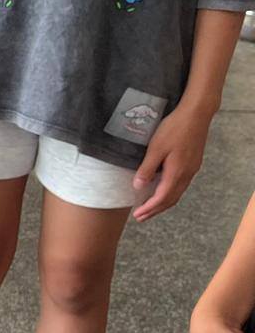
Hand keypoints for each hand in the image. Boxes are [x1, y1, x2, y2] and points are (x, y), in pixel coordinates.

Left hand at [133, 105, 211, 221]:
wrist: (196, 115)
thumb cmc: (174, 129)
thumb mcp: (156, 148)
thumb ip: (147, 168)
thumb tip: (138, 187)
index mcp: (177, 172)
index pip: (162, 198)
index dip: (149, 208)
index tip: (137, 215)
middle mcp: (187, 174)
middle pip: (171, 199)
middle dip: (155, 210)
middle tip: (141, 217)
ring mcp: (192, 169)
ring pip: (177, 193)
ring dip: (163, 203)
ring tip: (150, 208)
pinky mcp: (193, 163)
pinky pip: (181, 185)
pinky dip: (169, 192)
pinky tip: (162, 190)